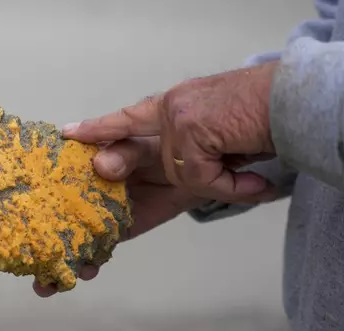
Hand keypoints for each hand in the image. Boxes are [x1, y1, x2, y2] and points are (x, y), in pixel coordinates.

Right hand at [33, 130, 205, 297]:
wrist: (195, 168)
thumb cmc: (161, 145)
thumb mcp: (140, 140)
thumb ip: (122, 152)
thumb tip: (99, 164)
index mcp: (78, 162)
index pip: (46, 175)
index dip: (27, 192)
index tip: (8, 210)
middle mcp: (80, 190)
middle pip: (50, 214)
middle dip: (34, 237)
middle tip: (21, 256)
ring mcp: (97, 214)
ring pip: (70, 237)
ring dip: (57, 259)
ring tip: (45, 282)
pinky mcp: (117, 231)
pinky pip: (99, 249)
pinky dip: (89, 263)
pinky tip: (83, 272)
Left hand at [82, 61, 278, 202]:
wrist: (297, 104)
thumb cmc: (260, 123)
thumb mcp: (216, 145)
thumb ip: (187, 158)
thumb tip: (170, 180)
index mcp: (173, 108)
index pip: (129, 119)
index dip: (100, 127)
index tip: (70, 133)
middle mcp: (172, 106)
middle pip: (136, 148)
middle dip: (120, 162)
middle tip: (99, 168)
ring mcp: (179, 114)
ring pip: (177, 171)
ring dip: (216, 182)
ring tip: (248, 176)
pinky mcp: (191, 127)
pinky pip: (199, 177)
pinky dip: (233, 187)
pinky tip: (256, 182)